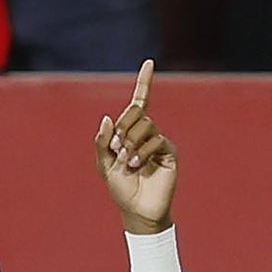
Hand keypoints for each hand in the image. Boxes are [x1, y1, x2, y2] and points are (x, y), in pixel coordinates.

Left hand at [93, 59, 177, 232]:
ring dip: (131, 143)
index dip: (144, 83)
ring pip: (145, 125)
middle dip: (122, 129)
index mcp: (129, 133)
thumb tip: (107, 117)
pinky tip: (137, 165)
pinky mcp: (169, 151)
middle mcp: (146, 133)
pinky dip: (142, 151)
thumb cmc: (120, 189)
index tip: (149, 62)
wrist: (137, 209)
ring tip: (128, 163)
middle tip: (117, 150)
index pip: (139, 103)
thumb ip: (103, 142)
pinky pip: (156, 139)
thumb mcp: (104, 165)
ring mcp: (159, 141)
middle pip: (135, 113)